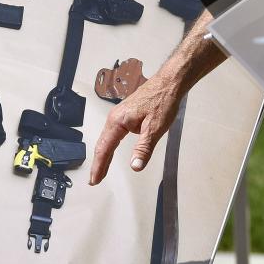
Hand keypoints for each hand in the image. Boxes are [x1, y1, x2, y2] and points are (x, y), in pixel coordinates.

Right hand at [89, 70, 184, 185]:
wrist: (169, 82)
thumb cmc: (162, 101)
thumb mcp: (155, 128)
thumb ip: (143, 149)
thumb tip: (134, 167)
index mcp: (118, 121)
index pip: (104, 148)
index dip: (99, 166)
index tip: (94, 180)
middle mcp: (115, 117)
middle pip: (102, 144)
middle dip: (98, 163)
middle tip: (94, 180)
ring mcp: (119, 115)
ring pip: (107, 138)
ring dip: (103, 155)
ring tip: (100, 170)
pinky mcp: (126, 114)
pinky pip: (113, 134)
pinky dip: (110, 146)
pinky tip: (111, 151)